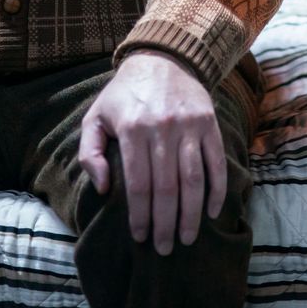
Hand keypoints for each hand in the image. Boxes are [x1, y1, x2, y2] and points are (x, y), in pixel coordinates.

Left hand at [78, 50, 225, 255]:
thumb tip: (102, 188)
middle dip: (165, 224)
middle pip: (167, 188)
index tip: (140, 238)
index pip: (138, 184)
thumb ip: (89, 153)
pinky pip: (216, 163)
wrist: (161, 59)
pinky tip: (210, 212)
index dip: (140, 216)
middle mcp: (162, 128)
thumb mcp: (96, 117)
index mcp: (132, 129)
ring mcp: (189, 126)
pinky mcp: (208, 123)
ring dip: (191, 215)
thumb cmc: (123, 95)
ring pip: (193, 180)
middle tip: (164, 249)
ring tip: (187, 239)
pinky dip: (216, 190)